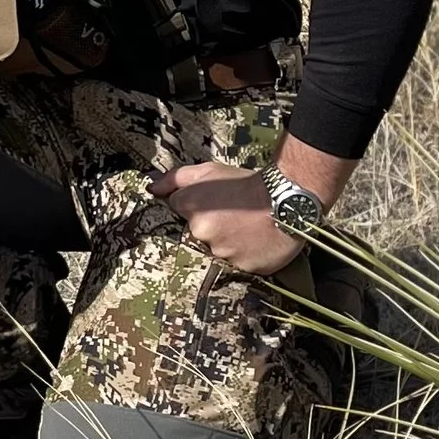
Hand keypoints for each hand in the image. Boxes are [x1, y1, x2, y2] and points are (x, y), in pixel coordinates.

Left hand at [149, 159, 302, 277]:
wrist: (287, 199)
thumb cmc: (246, 183)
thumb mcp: (209, 171)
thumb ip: (176, 179)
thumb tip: (151, 188)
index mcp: (191, 209)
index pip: (181, 213)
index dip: (197, 207)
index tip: (213, 203)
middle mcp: (202, 233)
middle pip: (199, 234)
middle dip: (212, 227)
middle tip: (233, 216)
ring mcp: (223, 253)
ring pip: (219, 251)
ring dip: (229, 242)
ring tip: (247, 229)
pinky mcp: (243, 267)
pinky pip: (239, 265)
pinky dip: (245, 255)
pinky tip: (255, 242)